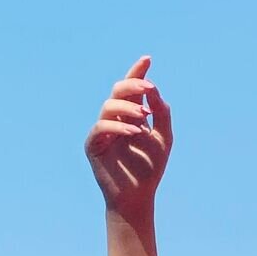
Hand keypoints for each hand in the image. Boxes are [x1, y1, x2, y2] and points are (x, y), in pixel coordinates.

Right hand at [85, 54, 171, 216]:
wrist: (138, 196)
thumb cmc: (150, 168)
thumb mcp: (163, 138)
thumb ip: (161, 114)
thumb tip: (154, 90)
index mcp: (131, 115)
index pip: (132, 89)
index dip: (137, 72)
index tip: (147, 58)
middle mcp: (115, 120)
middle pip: (118, 91)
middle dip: (133, 85)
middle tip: (149, 88)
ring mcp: (102, 131)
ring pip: (109, 106)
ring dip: (128, 107)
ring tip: (144, 117)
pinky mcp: (93, 145)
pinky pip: (101, 127)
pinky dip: (118, 127)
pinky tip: (135, 132)